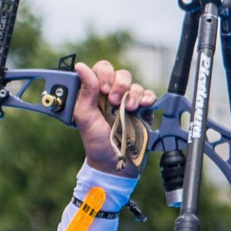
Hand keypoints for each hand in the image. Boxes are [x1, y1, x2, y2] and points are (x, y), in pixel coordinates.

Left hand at [72, 60, 155, 176]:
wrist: (115, 163)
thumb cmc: (96, 142)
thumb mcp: (84, 117)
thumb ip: (84, 91)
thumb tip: (80, 67)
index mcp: (95, 93)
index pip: (102, 70)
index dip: (104, 75)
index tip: (102, 89)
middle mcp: (112, 95)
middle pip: (121, 74)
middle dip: (119, 84)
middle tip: (114, 100)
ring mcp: (128, 103)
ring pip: (135, 84)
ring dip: (133, 94)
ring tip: (128, 109)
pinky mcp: (143, 111)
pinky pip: (149, 96)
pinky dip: (148, 98)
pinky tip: (143, 106)